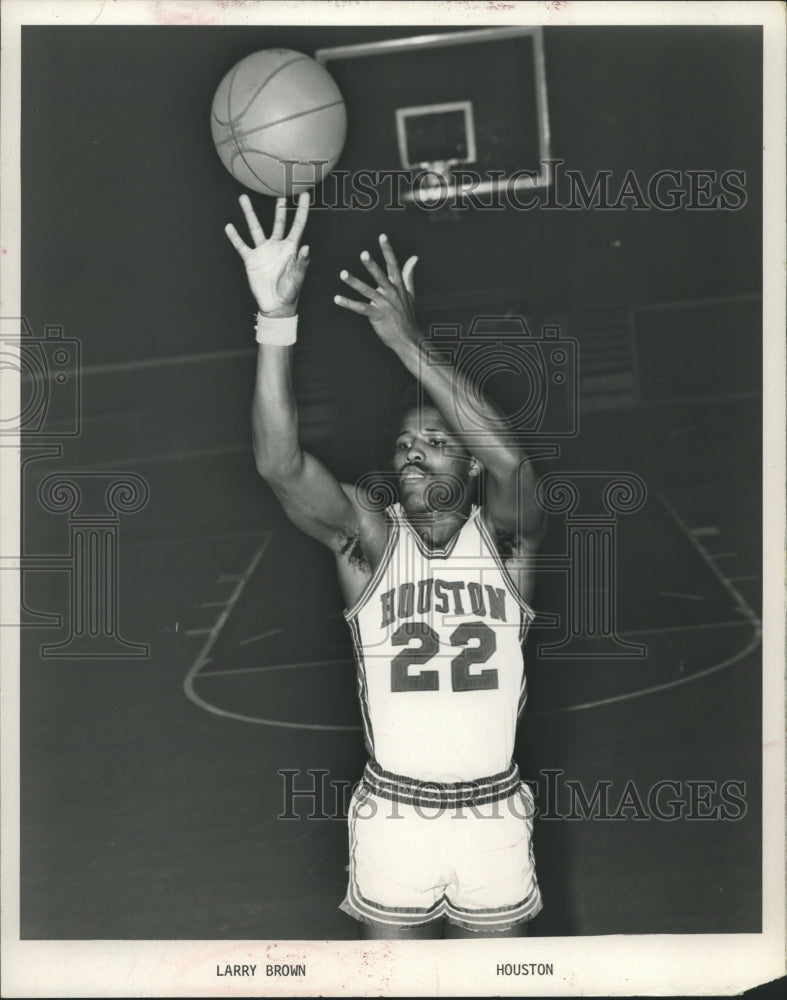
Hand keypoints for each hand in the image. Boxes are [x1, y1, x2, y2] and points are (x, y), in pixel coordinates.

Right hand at [225, 192, 309, 316]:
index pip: (298, 225)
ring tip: (243, 198)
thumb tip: (307, 247)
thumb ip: (302, 262)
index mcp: (291, 248)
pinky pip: (241, 246)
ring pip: (255, 228)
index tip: (305, 194)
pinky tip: (229, 226)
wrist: (275, 305)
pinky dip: (235, 237)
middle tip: (279, 190)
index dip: (302, 210)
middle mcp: (277, 246)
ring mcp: (263, 251)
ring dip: (249, 213)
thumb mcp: (297, 277)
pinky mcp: (251, 260)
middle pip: (278, 221)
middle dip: (279, 207)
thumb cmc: (290, 292)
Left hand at [334, 235, 418, 349]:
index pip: (393, 265)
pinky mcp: (377, 316)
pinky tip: (337, 298)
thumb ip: (409, 274)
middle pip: (380, 276)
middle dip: (371, 265)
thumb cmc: (407, 315)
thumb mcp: (410, 293)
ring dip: (354, 282)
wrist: (407, 338)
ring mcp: (384, 305)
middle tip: (363, 254)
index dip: (388, 250)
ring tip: (343, 273)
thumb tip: (414, 258)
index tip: (382, 236)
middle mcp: (391, 293)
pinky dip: (348, 303)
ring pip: (367, 291)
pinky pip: (361, 308)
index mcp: (398, 286)